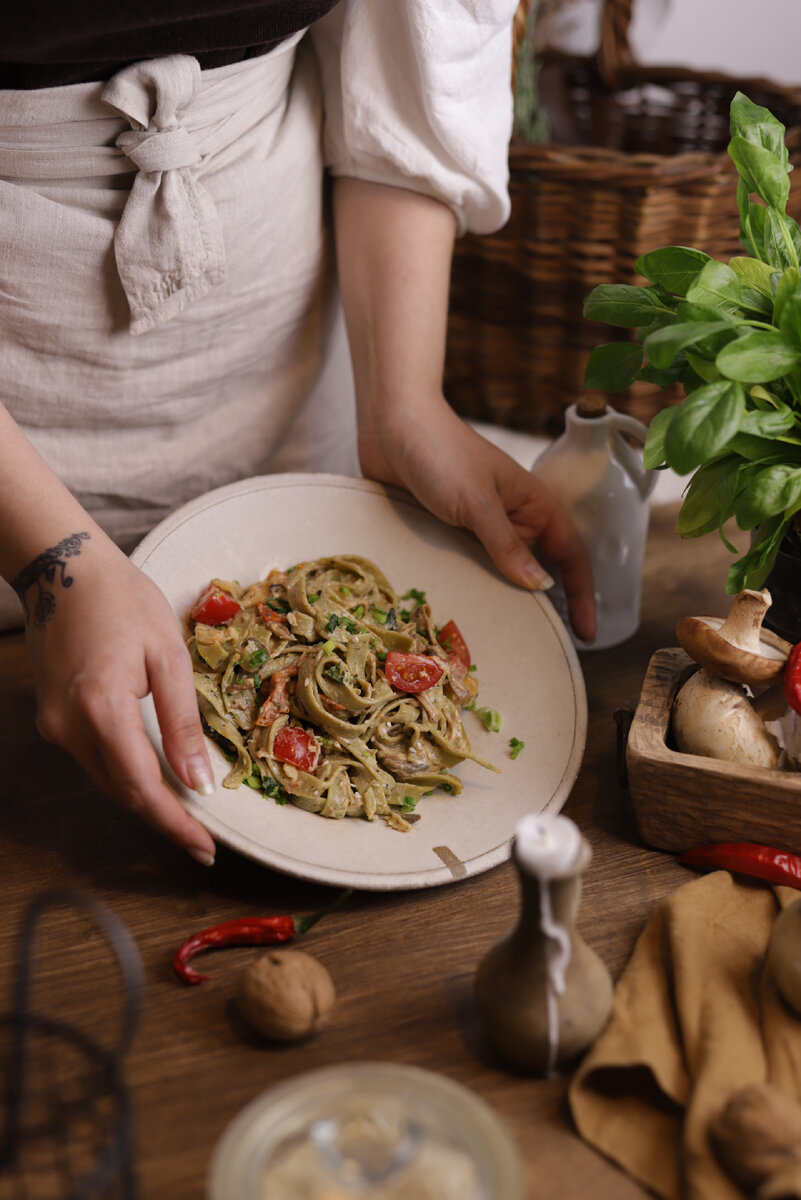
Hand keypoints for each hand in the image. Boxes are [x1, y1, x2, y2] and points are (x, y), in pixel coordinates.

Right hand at [23, 538, 216, 863]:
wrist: (63, 568)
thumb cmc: (123, 601)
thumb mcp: (168, 655)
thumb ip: (182, 723)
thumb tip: (199, 782)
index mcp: (102, 709)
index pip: (143, 786)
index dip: (175, 824)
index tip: (205, 850)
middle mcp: (69, 727)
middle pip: (122, 792)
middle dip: (164, 818)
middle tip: (203, 840)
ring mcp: (54, 725)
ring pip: (106, 780)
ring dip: (144, 798)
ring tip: (186, 813)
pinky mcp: (51, 718)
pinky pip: (93, 759)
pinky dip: (125, 772)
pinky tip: (154, 774)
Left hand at [358, 394, 595, 642]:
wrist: (389, 424)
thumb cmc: (439, 453)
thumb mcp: (476, 502)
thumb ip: (507, 546)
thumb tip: (541, 588)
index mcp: (532, 505)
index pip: (570, 556)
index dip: (583, 595)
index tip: (587, 635)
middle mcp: (510, 518)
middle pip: (536, 570)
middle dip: (543, 608)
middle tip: (542, 650)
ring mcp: (478, 526)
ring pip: (499, 573)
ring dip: (502, 602)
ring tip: (502, 642)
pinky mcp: (447, 531)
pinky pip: (467, 567)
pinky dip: (471, 588)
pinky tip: (462, 614)